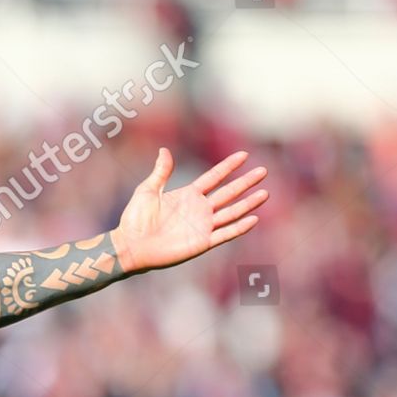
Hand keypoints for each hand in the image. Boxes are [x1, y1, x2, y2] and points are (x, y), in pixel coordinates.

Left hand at [110, 148, 266, 273]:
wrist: (131, 245)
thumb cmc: (135, 219)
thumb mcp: (147, 190)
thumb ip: (160, 172)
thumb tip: (164, 150)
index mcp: (188, 195)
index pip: (214, 177)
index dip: (228, 166)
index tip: (244, 155)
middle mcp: (199, 209)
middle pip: (228, 192)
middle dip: (246, 182)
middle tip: (263, 170)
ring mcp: (202, 226)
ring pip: (232, 212)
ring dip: (248, 203)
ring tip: (265, 193)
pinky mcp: (202, 242)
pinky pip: (225, 234)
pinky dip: (239, 227)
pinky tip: (254, 218)